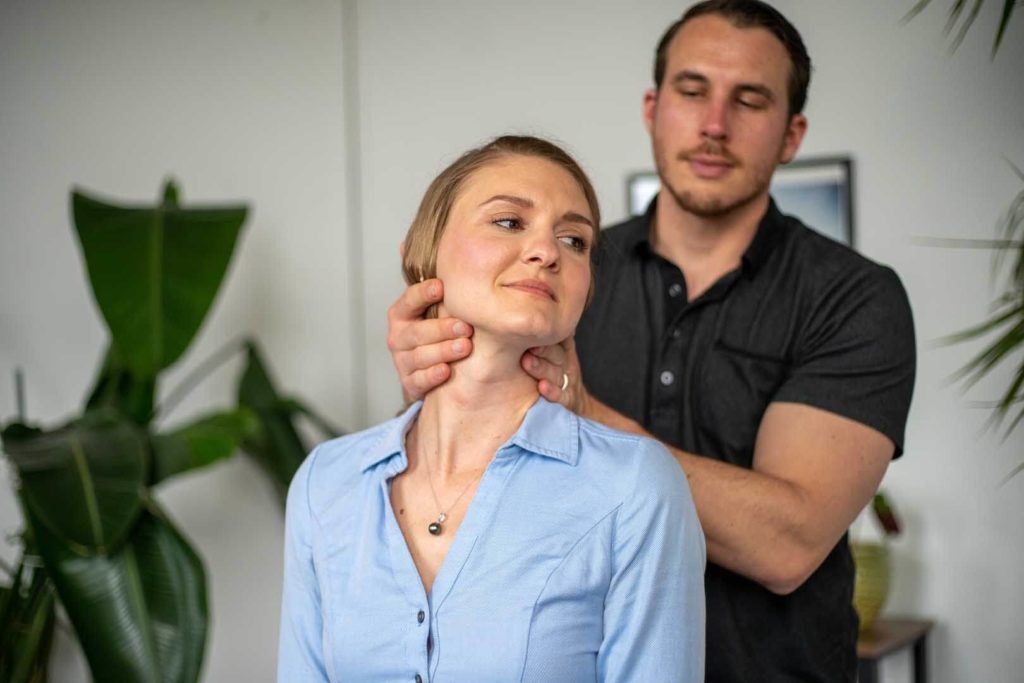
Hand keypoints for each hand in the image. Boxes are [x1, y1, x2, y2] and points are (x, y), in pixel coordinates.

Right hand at [386, 278, 472, 402]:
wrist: (431, 369)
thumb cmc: (437, 330)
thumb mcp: (436, 307)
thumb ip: (435, 283)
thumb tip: (409, 245)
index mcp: (402, 313)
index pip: (410, 300)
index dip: (424, 293)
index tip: (441, 286)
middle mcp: (399, 336)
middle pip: (418, 332)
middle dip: (442, 328)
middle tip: (466, 327)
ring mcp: (402, 361)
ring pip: (420, 356)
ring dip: (443, 351)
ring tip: (465, 347)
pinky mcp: (410, 382)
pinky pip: (419, 380)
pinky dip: (433, 376)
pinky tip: (447, 371)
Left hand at [521, 336, 590, 415]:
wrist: (576, 402)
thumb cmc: (557, 370)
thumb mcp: (558, 348)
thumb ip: (548, 332)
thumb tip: (527, 301)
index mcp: (563, 348)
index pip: (557, 337)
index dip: (546, 334)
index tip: (532, 328)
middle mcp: (566, 362)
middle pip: (556, 354)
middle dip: (543, 349)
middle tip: (529, 345)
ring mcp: (567, 381)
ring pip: (555, 373)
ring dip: (541, 368)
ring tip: (528, 363)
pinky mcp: (567, 399)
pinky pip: (560, 395)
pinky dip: (552, 392)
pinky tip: (542, 388)